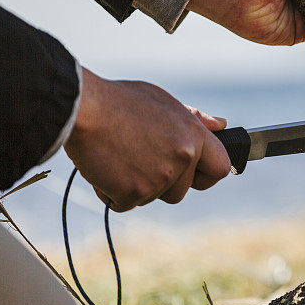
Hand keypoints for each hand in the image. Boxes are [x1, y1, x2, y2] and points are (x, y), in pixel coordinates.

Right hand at [64, 68, 231, 211]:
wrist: (83, 109)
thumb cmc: (121, 101)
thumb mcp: (163, 101)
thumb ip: (193, 118)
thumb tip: (220, 125)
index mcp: (193, 134)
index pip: (221, 168)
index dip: (206, 174)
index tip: (194, 174)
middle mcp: (182, 157)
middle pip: (182, 190)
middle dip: (163, 183)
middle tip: (140, 160)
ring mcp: (160, 177)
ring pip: (154, 198)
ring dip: (138, 187)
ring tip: (121, 157)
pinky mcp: (134, 192)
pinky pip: (126, 203)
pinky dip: (114, 192)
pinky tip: (105, 167)